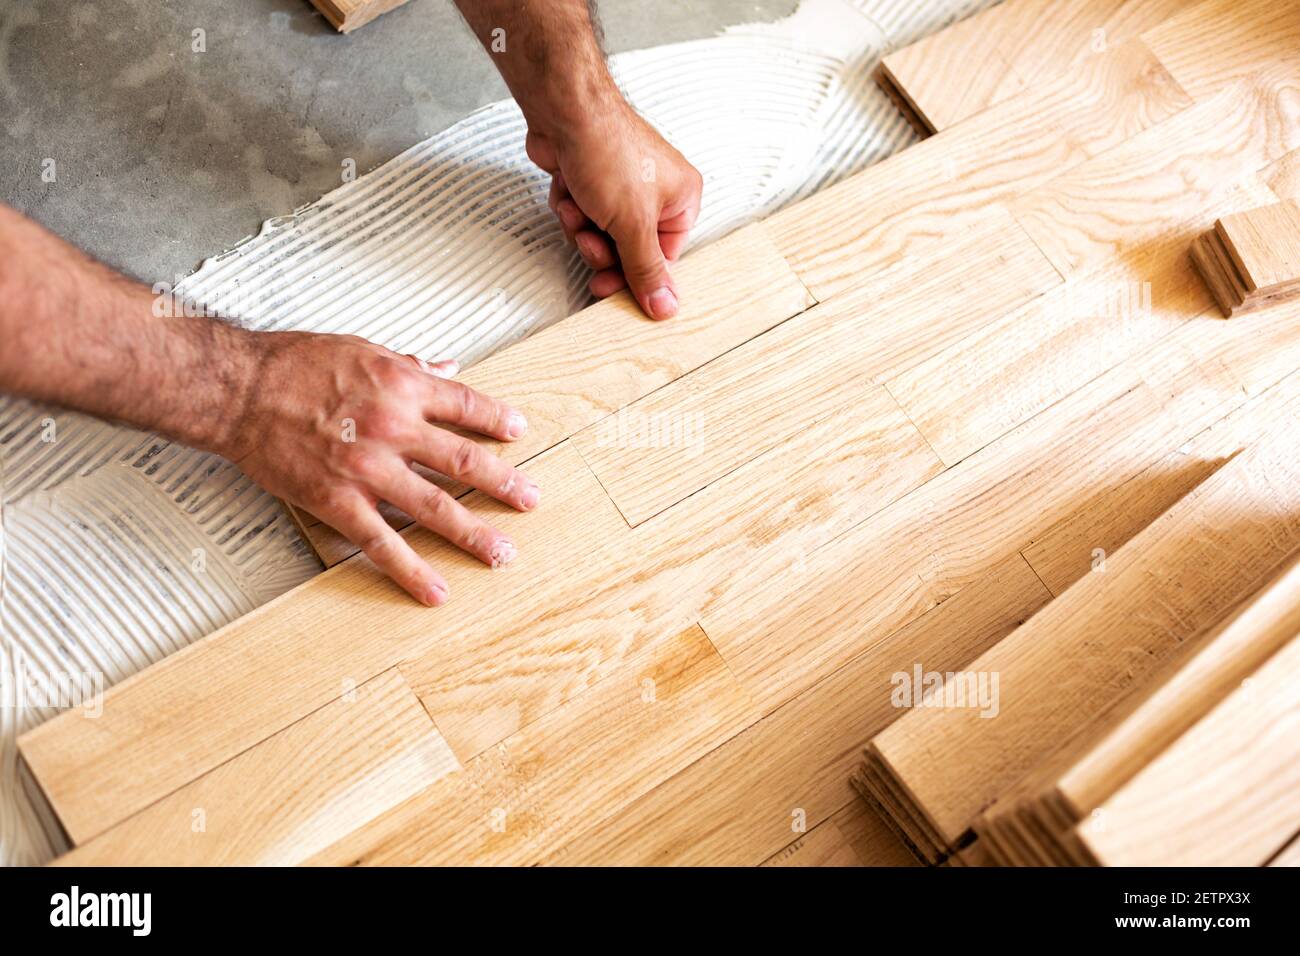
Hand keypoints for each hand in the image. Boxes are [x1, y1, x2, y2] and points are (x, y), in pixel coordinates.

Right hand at [219, 331, 538, 605]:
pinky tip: (437, 590)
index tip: (520, 432)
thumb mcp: (361, 348)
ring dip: (475, 533)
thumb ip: (408, 363)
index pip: (467, 405)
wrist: (236, 389)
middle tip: (531, 500)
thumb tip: (445, 366)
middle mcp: (394, 428)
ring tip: (503, 553)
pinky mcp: (338, 502)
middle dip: (504, 483)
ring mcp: (369, 470)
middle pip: (464, 461)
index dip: (498, 420)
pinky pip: (383, 543)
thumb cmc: (292, 364)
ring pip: (436, 507)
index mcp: (402, 386)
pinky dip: (412, 570)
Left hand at [527, 102, 702, 319]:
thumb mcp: (633, 224)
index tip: (609, 289)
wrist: (564, 111)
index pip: (663, 258)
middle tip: (590, 242)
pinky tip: (568, 189)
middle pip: (629, 251)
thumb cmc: (607, 151)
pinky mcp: (592, 182)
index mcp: (682, 201)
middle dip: (602, 248)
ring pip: (600, 237)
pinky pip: (582, 217)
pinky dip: (570, 208)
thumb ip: (647, 270)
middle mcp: (657, 193)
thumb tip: (666, 308)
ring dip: (582, 228)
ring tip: (579, 206)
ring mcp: (623, 186)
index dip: (633, 277)